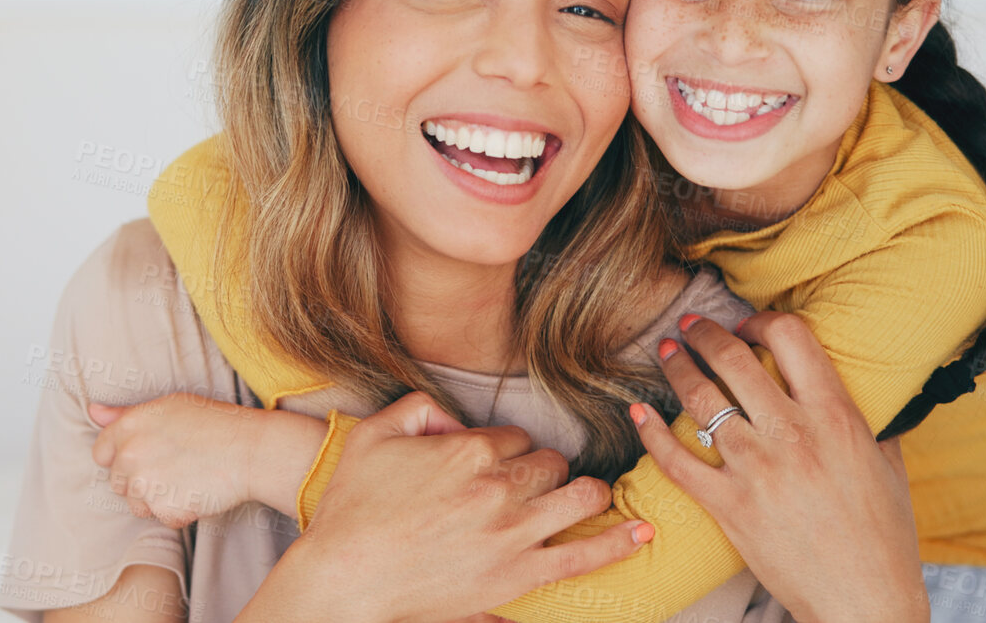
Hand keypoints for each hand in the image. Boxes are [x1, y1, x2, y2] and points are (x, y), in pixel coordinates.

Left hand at [90, 392, 325, 525]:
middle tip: (175, 466)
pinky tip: (197, 492)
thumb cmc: (215, 423)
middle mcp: (131, 455)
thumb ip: (125, 414)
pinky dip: (179, 512)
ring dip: (157, 499)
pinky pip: (162, 519)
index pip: (102, 453)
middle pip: (119, 482)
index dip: (123, 457)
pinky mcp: (164, 510)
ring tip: (187, 479)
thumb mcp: (169, 406)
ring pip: (137, 504)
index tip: (146, 456)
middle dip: (141, 479)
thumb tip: (93, 412)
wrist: (250, 450)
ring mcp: (145, 485)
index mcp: (130, 426)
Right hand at [241, 392, 649, 622]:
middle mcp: (499, 486)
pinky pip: (583, 556)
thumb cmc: (351, 509)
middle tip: (523, 487)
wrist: (344, 576)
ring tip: (584, 499)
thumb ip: (418, 407)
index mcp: (468, 448)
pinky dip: (618, 542)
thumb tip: (454, 416)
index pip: (515, 436)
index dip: (504, 449)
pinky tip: (641, 533)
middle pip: (551, 463)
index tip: (491, 465)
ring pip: (579, 497)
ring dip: (585, 494)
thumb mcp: (373, 435)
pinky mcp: (517, 576)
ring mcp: (512, 533)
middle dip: (543, 471)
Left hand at [637, 312, 927, 622]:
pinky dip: (651, 431)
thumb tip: (865, 391)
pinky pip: (675, 460)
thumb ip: (871, 420)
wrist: (864, 599)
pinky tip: (639, 412)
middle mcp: (793, 435)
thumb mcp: (889, 465)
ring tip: (667, 352)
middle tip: (690, 325)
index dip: (761, 320)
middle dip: (704, 332)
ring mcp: (756, 470)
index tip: (747, 324)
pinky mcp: (728, 506)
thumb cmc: (883, 535)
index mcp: (836, 417)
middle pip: (734, 359)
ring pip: (701, 400)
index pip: (790, 338)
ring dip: (677, 367)